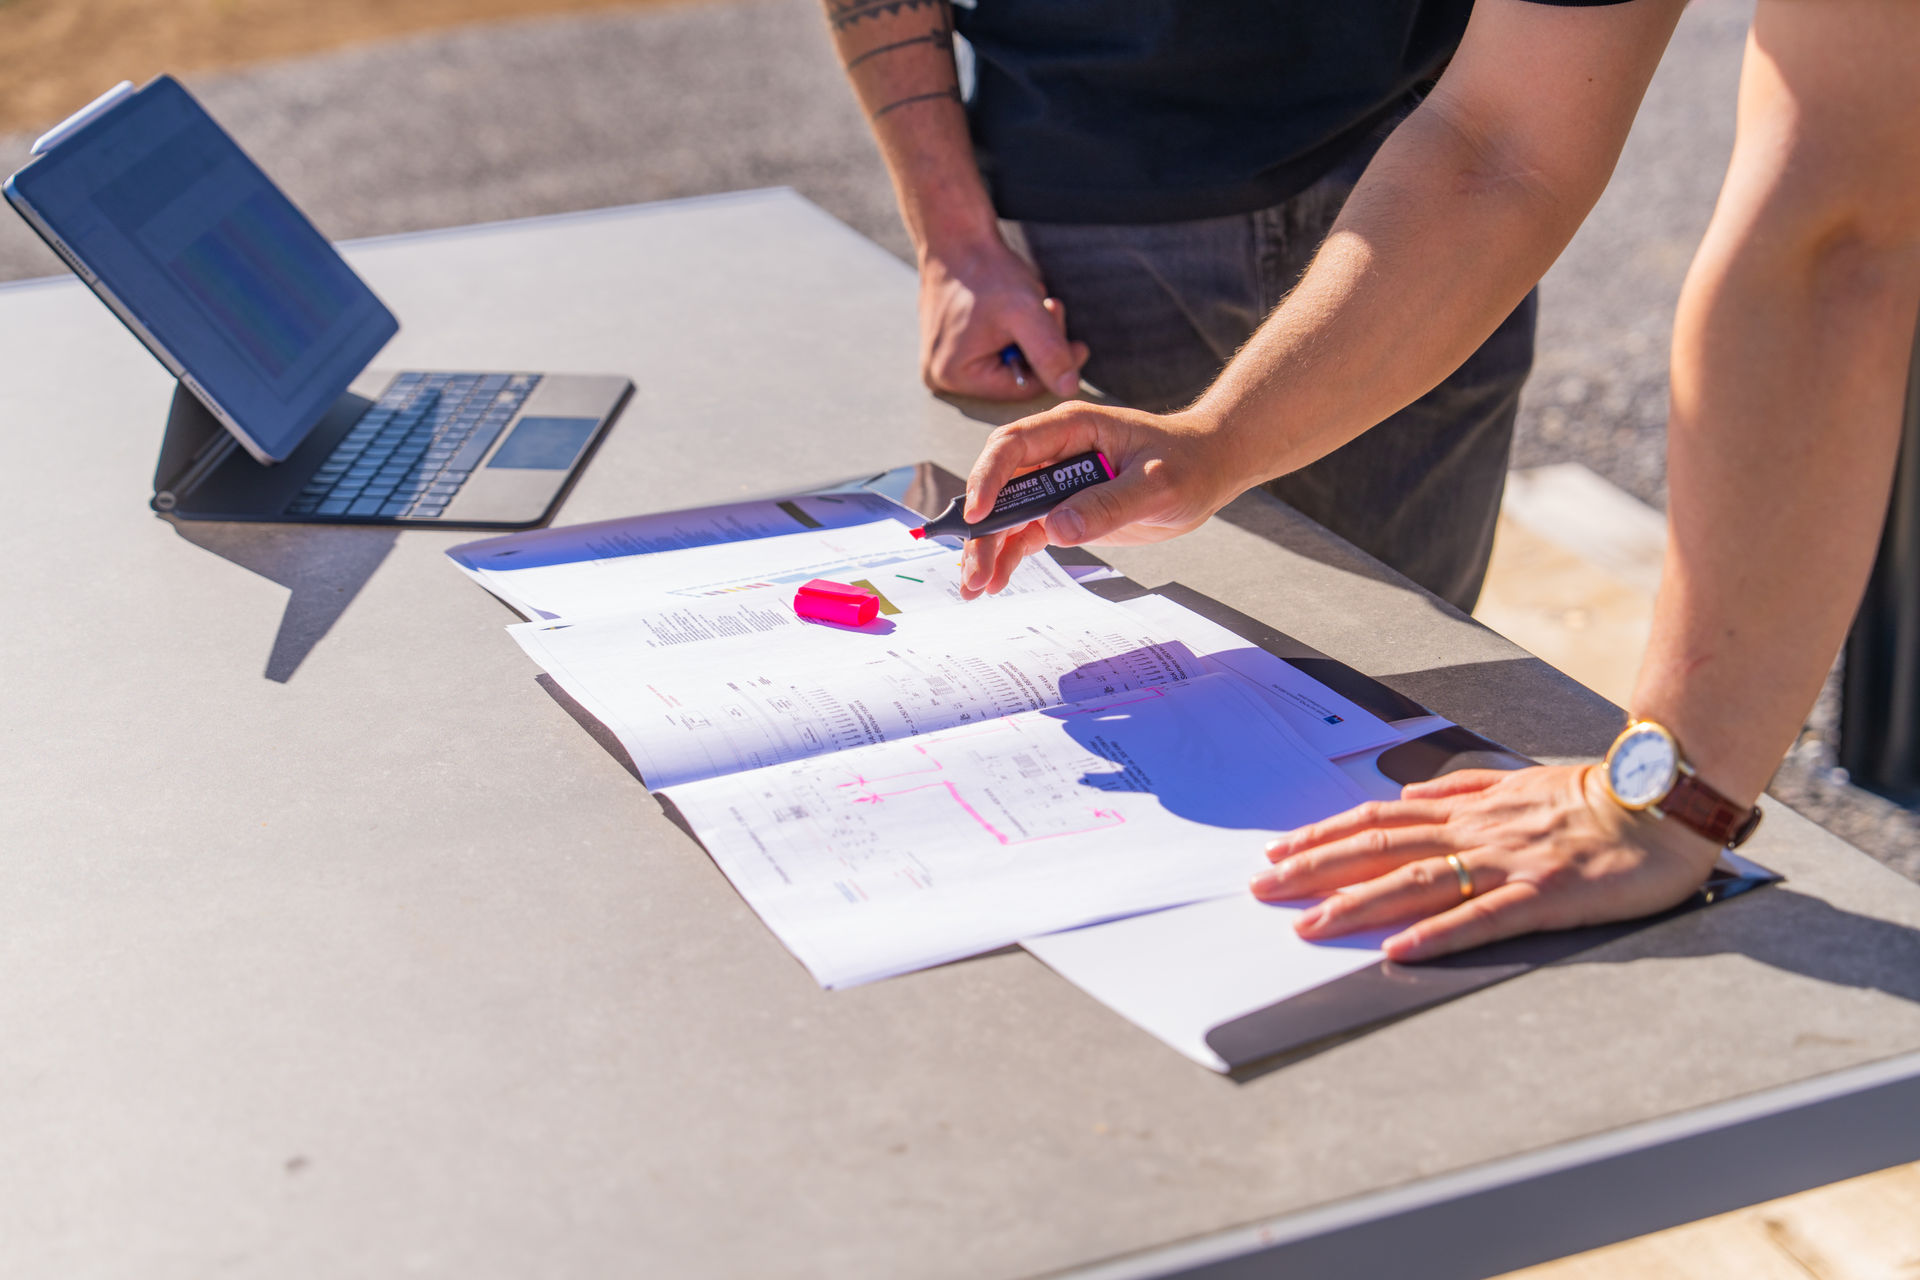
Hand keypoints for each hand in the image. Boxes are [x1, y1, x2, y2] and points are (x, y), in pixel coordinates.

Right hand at [919, 236, 1087, 400]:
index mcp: (954, 376)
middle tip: (1054, 309)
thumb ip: (1049, 353)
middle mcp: (943, 375)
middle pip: (1014, 376)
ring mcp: (945, 360)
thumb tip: (1069, 388)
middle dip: (1042, 347)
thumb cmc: (985, 270)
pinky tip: (1017, 306)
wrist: (956, 236)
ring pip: (1008, 361)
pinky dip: (1014, 331)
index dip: (1055, 367)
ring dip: (1031, 336)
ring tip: (1035, 302)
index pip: (1021, 389)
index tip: (1079, 344)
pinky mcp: (952, 345)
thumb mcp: (1025, 313)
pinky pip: (995, 349)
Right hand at [958, 401, 1252, 596]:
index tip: (978, 516)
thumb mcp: (1157, 484)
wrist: (1210, 468)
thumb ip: (1108, 504)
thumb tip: (1056, 528)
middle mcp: (1055, 452)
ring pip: (1007, 515)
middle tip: (972, 570)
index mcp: (1072, 428)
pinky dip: (1008, 556)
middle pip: (1001, 486)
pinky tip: (996, 582)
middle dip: (981, 529)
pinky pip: (1026, 533)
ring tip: (975, 587)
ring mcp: (1057, 483)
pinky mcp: (1065, 510)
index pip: (1013, 446)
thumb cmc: (1188, 461)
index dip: (989, 478)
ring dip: (988, 549)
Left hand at [1248, 765, 1722, 961]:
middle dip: (1315, 868)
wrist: (1664, 801)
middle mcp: (1477, 830)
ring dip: (1358, 904)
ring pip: (1417, 882)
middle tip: (1262, 888)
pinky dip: (1436, 934)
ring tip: (1310, 926)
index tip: (1277, 850)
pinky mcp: (1545, 896)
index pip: (1379, 819)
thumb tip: (1411, 793)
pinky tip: (1398, 950)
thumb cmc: (1595, 797)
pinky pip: (1482, 917)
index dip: (1324, 834)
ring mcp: (1508, 862)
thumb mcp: (1519, 780)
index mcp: (1469, 807)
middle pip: (1380, 848)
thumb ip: (1464, 786)